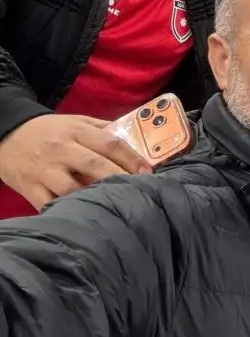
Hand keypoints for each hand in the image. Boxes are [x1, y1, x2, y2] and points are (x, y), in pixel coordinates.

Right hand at [0, 114, 151, 209]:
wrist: (6, 134)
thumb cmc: (49, 130)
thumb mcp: (75, 121)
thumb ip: (102, 128)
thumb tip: (134, 137)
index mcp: (76, 131)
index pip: (109, 143)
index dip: (131, 158)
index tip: (148, 171)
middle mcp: (61, 150)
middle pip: (94, 164)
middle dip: (120, 177)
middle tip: (140, 189)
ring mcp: (44, 170)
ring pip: (71, 188)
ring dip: (94, 197)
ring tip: (114, 205)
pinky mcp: (29, 187)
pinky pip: (48, 203)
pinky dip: (65, 210)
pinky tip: (84, 215)